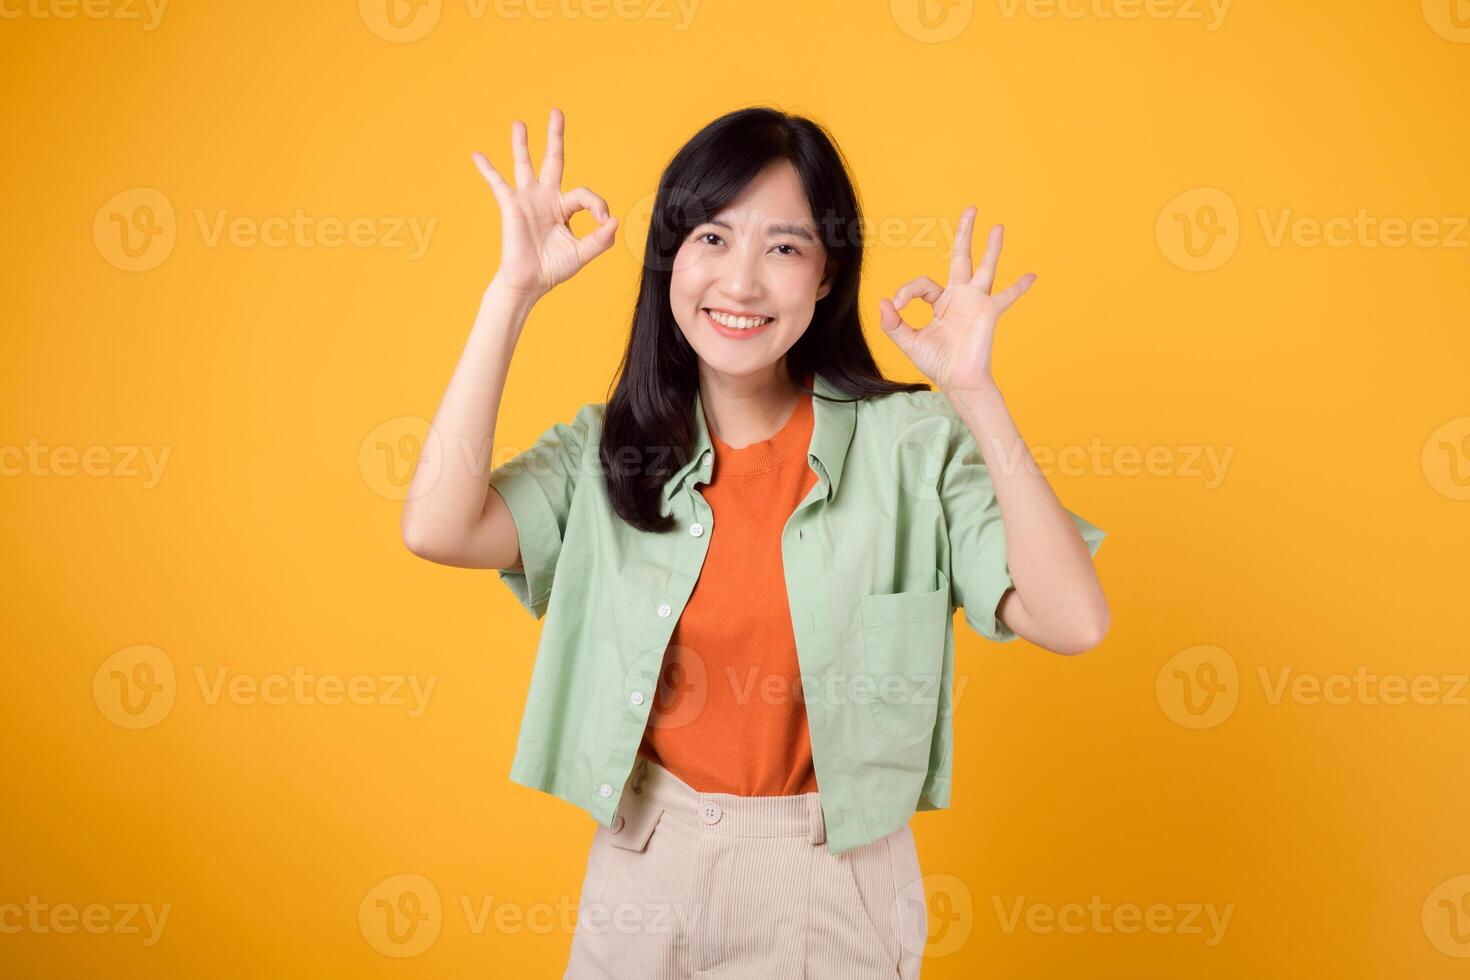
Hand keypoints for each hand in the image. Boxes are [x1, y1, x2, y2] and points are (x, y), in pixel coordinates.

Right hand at [472, 108, 617, 301]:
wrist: (530, 282)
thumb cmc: (554, 268)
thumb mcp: (583, 253)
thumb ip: (601, 239)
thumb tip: (614, 220)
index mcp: (564, 207)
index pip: (584, 194)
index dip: (598, 205)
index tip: (604, 222)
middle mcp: (546, 198)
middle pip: (552, 160)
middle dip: (555, 137)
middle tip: (556, 112)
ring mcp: (527, 199)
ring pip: (524, 164)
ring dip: (521, 143)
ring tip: (519, 123)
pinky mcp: (511, 205)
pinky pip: (497, 183)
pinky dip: (487, 169)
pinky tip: (477, 155)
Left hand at [876, 206, 1035, 394]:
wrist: (957, 380)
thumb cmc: (936, 362)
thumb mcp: (908, 341)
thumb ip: (893, 323)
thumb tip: (884, 301)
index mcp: (940, 302)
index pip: (922, 284)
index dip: (907, 291)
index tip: (898, 307)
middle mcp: (960, 297)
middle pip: (962, 257)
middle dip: (965, 233)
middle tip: (971, 209)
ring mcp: (976, 302)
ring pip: (985, 267)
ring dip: (991, 247)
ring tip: (997, 226)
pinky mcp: (988, 312)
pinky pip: (1007, 296)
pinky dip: (1019, 287)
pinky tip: (1032, 276)